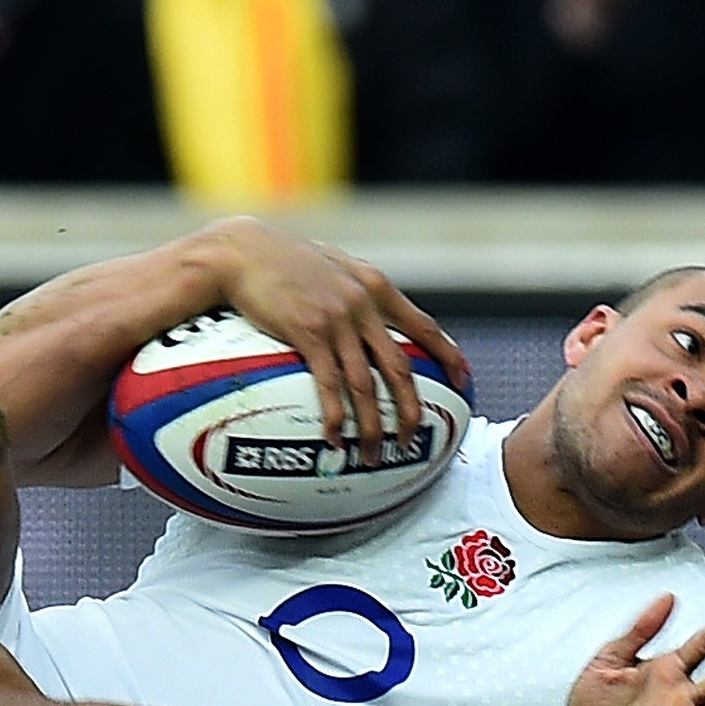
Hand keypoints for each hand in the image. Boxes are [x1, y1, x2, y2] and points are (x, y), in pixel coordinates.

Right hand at [204, 218, 470, 461]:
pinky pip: (329, 384)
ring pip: (367, 384)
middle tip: (411, 440)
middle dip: (410, 409)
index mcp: (375, 287)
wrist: (240, 251)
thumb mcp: (329, 263)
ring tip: (372, 455)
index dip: (448, 356)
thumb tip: (362, 310)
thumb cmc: (277, 256)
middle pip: (400, 367)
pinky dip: (336, 415)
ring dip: (372, 425)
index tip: (464, 381)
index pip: (424, 326)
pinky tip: (335, 438)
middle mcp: (363, 305)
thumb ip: (352, 286)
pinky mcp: (308, 333)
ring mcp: (337, 320)